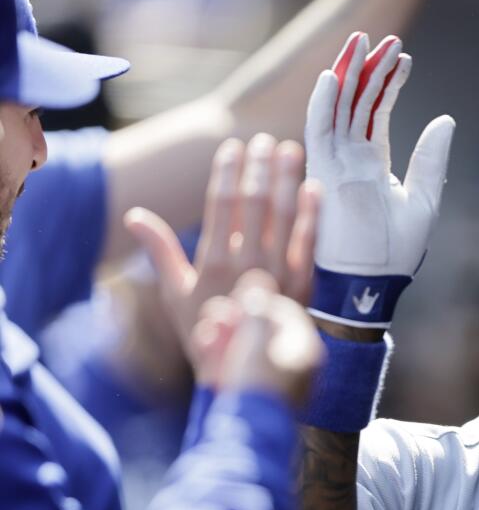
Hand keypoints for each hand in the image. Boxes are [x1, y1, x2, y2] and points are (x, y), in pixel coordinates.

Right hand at [126, 134, 320, 383]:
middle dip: (259, 167)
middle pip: (254, 202)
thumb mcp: (177, 292)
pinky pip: (310, 243)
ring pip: (284, 216)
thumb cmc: (206, 329)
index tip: (232, 146)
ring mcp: (277, 273)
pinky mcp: (303, 284)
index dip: (227, 172)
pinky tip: (314, 187)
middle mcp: (246, 263)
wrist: (245, 371)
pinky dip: (312, 214)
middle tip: (263, 139)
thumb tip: (133, 215)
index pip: (221, 205)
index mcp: (213, 261)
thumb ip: (159, 250)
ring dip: (287, 179)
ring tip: (289, 149)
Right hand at [304, 31, 454, 327]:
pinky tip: (334, 76)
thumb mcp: (423, 200)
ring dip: (349, 76)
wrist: (370, 285)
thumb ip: (431, 159)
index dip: (388, 85)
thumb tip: (445, 119)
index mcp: (373, 166)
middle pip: (357, 105)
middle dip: (370, 71)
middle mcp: (350, 160)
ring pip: (339, 110)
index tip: (403, 59)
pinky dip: (323, 103)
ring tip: (364, 44)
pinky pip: (318, 132)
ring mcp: (334, 165)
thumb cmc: (394, 254)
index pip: (377, 114)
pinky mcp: (322, 175)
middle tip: (384, 40)